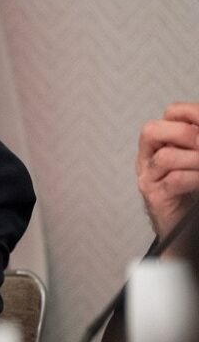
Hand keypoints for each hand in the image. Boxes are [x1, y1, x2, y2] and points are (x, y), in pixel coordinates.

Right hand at [137, 102, 198, 250]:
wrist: (182, 228)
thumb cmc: (190, 190)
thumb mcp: (195, 159)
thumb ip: (196, 143)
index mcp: (161, 141)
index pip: (171, 113)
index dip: (192, 113)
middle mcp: (148, 157)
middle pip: (152, 131)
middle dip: (185, 134)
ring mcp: (148, 177)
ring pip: (164, 157)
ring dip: (194, 159)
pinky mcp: (155, 196)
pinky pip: (174, 181)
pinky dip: (194, 178)